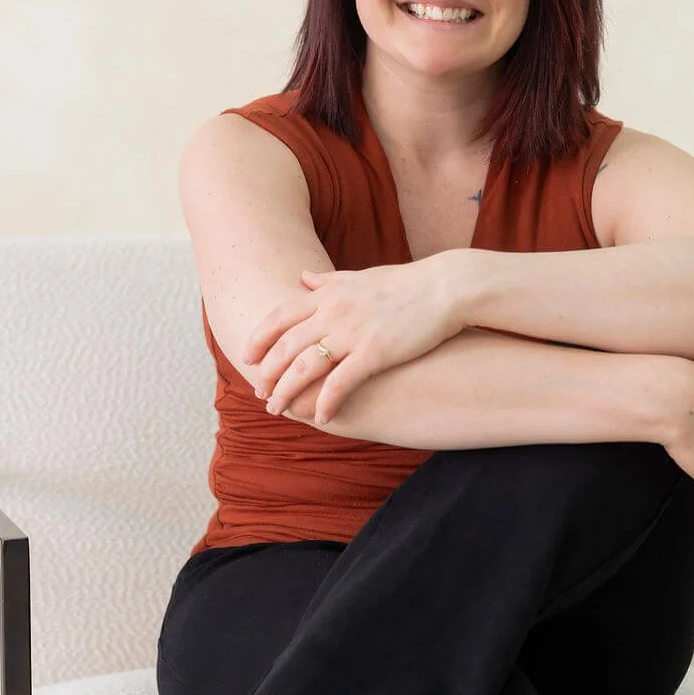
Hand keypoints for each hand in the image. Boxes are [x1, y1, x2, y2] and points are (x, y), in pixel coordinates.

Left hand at [243, 255, 464, 423]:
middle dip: (268, 374)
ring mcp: (353, 333)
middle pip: (286, 347)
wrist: (446, 287)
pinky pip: (341, 382)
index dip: (259, 339)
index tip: (247, 358)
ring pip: (305, 367)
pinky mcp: (375, 352)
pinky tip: (321, 418)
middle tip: (261, 394)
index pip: (279, 317)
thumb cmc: (406, 283)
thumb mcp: (361, 276)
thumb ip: (328, 280)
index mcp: (327, 294)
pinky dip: (327, 402)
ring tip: (279, 411)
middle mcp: (333, 312)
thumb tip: (302, 277)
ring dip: (287, 392)